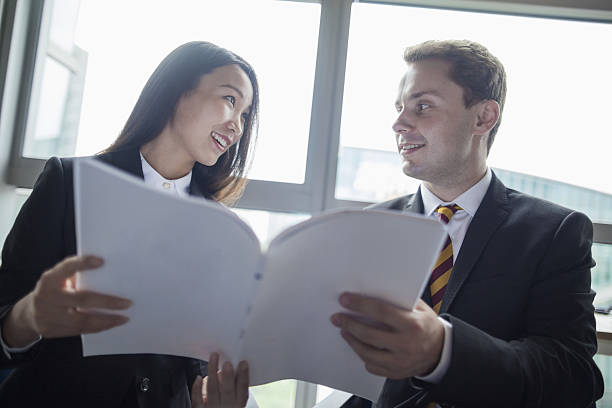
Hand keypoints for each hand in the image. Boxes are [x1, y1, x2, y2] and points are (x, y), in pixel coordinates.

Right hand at [1, 255, 131, 346]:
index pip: (66, 268)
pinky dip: (97, 328)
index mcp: (49, 279)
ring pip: (82, 320)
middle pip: (82, 299)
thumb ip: (76, 275)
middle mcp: (47, 297)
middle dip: (107, 302)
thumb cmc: (54, 290)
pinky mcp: (52, 330)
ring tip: (123, 318)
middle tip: (127, 303)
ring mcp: (48, 316)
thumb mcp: (58, 279)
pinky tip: (110, 324)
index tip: (102, 261)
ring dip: (106, 320)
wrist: (28, 314)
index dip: (82, 263)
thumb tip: (108, 271)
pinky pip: (79, 330)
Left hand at [191, 353, 248, 407]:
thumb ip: (234, 390)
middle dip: (228, 376)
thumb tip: (229, 372)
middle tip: (227, 363)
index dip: (243, 377)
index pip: (242, 391)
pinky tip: (198, 377)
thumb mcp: (235, 403)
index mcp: (237, 406)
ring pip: (212, 391)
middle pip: (227, 391)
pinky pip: (197, 400)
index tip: (243, 364)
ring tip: (213, 359)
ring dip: (212, 373)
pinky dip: (197, 388)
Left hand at [331, 294, 443, 378]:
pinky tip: (358, 346)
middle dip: (349, 324)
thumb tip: (372, 290)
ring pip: (367, 353)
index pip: (380, 311)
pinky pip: (373, 366)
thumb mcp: (420, 308)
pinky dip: (363, 356)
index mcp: (412, 324)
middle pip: (369, 334)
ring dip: (352, 340)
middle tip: (338, 317)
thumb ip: (399, 301)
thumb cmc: (428, 326)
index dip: (360, 304)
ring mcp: (400, 361)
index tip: (345, 300)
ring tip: (345, 330)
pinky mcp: (396, 373)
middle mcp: (406, 344)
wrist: (441, 351)